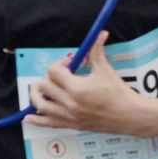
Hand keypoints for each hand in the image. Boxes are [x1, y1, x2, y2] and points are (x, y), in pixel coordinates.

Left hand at [33, 40, 147, 132]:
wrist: (129, 115)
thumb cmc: (119, 93)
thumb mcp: (105, 70)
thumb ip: (97, 51)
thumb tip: (99, 34)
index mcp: (77, 88)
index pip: (54, 71)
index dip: (59, 64)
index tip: (67, 64)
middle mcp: (69, 103)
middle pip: (45, 86)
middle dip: (48, 77)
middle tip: (58, 75)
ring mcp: (68, 116)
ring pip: (40, 105)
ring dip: (36, 95)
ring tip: (38, 89)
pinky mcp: (71, 125)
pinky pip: (48, 124)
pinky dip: (36, 120)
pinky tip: (28, 117)